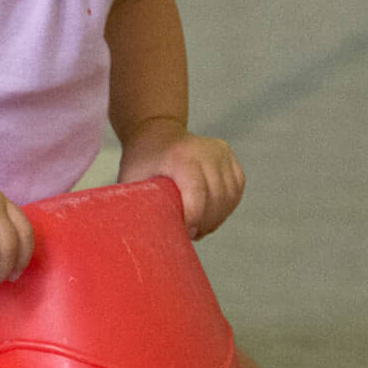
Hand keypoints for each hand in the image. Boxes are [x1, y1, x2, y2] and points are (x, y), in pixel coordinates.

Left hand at [117, 124, 244, 238]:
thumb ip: (135, 203)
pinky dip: (226, 206)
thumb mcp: (132, 179)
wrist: (157, 132)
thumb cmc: (141, 161)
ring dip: (217, 218)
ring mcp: (220, 152)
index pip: (197, 192)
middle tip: (191, 235)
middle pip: (216, 197)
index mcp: (180, 156)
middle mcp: (205, 151)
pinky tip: (211, 215)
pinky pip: (236, 189)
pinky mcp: (229, 157)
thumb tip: (134, 235)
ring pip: (229, 196)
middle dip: (205, 222)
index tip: (185, 233)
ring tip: (200, 227)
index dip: (194, 217)